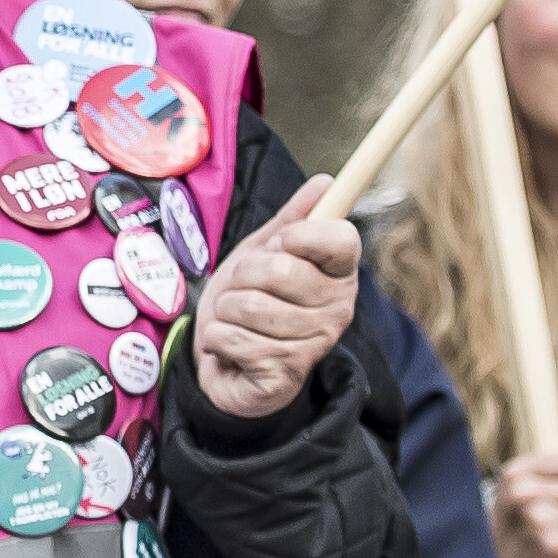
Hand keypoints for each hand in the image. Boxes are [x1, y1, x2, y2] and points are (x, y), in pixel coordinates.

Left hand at [187, 176, 356, 419]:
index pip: (341, 238)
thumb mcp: (267, 252)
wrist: (228, 361)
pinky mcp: (282, 376)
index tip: (280, 243)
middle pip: (279, 268)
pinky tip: (229, 345)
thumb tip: (327, 181)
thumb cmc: (252, 301)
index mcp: (339, 275)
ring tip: (235, 319)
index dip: (301, 234)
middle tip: (243, 289)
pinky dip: (216, 338)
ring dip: (225, 309)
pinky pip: (231, 337)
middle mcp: (337, 311)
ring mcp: (312, 346)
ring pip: (247, 305)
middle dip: (242, 275)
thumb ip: (294, 218)